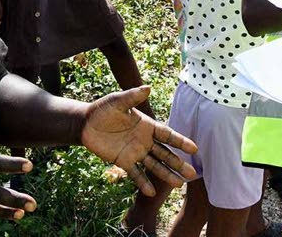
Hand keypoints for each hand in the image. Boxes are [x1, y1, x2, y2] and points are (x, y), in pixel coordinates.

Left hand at [80, 86, 197, 195]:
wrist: (86, 124)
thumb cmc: (104, 109)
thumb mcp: (118, 101)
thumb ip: (133, 97)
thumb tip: (148, 87)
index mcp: (147, 125)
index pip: (167, 135)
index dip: (180, 142)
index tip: (194, 149)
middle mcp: (144, 140)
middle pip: (165, 154)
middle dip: (178, 163)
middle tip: (193, 174)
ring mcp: (135, 152)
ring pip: (154, 165)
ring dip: (166, 174)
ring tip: (179, 184)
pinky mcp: (124, 161)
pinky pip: (135, 174)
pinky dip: (143, 183)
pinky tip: (152, 192)